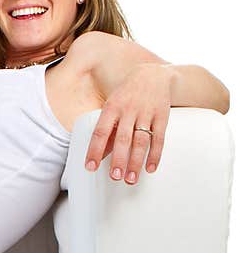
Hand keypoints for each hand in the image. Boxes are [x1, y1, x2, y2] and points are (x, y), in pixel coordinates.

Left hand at [84, 62, 172, 184]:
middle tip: (115, 177)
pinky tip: (150, 168)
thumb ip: (108, 129)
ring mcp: (147, 113)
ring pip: (141, 141)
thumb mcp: (112, 106)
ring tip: (130, 179)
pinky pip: (159, 138)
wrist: (153, 74)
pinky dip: (155, 154)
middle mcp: (129, 110)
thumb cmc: (127, 94)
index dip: (95, 150)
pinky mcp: (162, 116)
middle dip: (118, 160)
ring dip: (135, 162)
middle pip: (123, 139)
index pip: (100, 132)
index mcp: (112, 107)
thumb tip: (101, 153)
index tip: (90, 167)